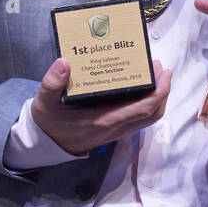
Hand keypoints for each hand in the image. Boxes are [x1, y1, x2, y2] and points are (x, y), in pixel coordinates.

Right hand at [31, 57, 171, 154]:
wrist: (45, 143)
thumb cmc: (48, 122)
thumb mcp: (44, 102)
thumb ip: (51, 83)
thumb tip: (63, 62)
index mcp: (103, 120)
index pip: (142, 109)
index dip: (159, 91)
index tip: (163, 71)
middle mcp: (115, 128)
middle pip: (152, 113)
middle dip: (163, 90)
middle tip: (159, 67)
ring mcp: (116, 130)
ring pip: (148, 117)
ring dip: (157, 97)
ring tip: (153, 74)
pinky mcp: (114, 129)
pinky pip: (139, 118)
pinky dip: (147, 103)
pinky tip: (140, 86)